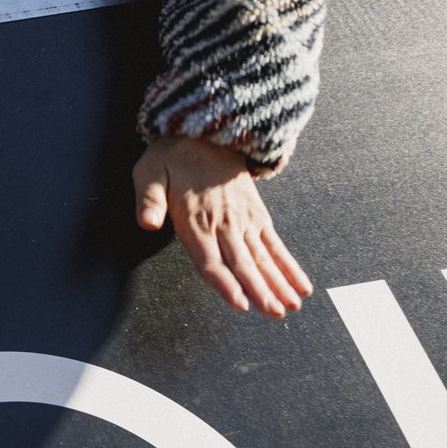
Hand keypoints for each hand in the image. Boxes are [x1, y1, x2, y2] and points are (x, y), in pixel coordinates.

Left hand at [133, 136, 312, 317]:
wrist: (206, 133)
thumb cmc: (172, 157)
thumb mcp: (149, 172)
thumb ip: (148, 200)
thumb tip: (146, 222)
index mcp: (195, 219)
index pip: (210, 259)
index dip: (225, 283)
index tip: (240, 303)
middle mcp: (223, 224)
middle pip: (242, 263)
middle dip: (259, 291)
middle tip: (273, 314)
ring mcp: (244, 221)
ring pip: (262, 258)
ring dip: (277, 284)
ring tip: (291, 307)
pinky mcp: (257, 216)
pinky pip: (275, 244)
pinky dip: (288, 266)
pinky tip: (301, 285)